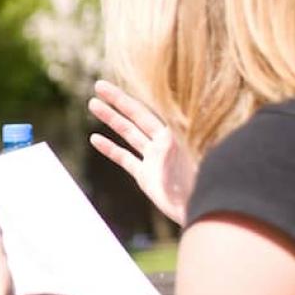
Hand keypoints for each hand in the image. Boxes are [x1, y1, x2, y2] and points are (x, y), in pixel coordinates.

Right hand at [88, 79, 197, 225]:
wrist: (202, 210)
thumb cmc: (201, 183)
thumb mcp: (189, 159)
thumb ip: (178, 145)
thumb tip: (168, 129)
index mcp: (176, 133)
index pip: (151, 108)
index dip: (134, 96)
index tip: (121, 84)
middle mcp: (164, 141)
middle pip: (136, 115)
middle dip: (117, 100)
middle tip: (98, 85)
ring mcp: (154, 158)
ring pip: (128, 133)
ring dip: (111, 119)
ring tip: (92, 104)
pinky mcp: (146, 176)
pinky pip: (125, 158)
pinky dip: (110, 148)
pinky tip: (95, 138)